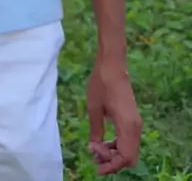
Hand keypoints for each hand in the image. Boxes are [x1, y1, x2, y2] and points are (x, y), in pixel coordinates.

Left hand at [87, 59, 141, 174]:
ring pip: (130, 150)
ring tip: (96, 147)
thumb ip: (95, 131)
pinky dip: (118, 145)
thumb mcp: (94, 108)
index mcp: (127, 125)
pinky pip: (129, 140)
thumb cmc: (101, 83)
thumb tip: (93, 150)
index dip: (112, 165)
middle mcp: (135, 126)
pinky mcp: (133, 119)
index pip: (126, 157)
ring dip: (115, 153)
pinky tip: (104, 140)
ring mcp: (136, 122)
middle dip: (113, 161)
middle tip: (95, 154)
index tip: (95, 162)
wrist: (112, 65)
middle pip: (130, 157)